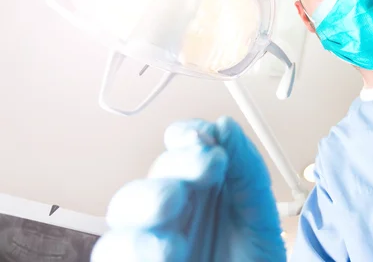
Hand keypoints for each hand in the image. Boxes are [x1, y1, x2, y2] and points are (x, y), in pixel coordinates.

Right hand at [91, 117, 285, 261]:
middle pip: (154, 172)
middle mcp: (172, 204)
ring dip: (147, 203)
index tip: (204, 138)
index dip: (186, 135)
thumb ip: (245, 168)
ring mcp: (152, 235)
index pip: (180, 144)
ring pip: (123, 208)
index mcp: (199, 182)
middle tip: (205, 170)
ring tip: (177, 207)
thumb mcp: (259, 210)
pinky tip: (169, 250)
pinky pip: (112, 250)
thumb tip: (224, 125)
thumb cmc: (253, 256)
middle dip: (175, 166)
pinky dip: (136, 247)